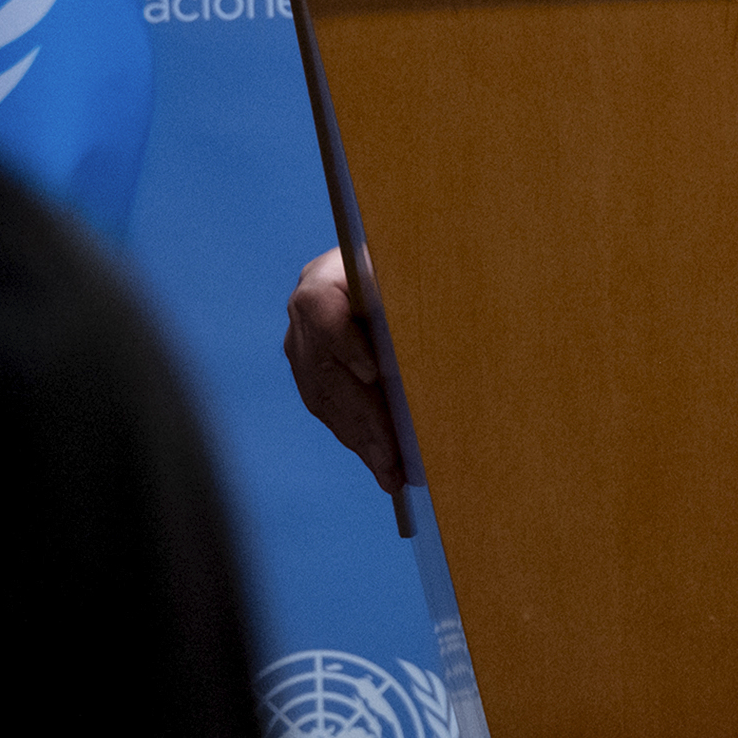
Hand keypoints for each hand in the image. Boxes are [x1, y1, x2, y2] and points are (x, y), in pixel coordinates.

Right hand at [284, 246, 399, 494]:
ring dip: (360, 438)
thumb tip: (434, 320)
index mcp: (325, 276)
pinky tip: (382, 465)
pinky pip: (330, 411)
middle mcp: (305, 313)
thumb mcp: (415, 269)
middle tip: (392, 454)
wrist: (395, 267)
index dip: (344, 343)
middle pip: (325, 367)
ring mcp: (303, 346)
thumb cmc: (416, 266)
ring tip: (392, 471)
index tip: (374, 374)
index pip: (321, 307)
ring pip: (325, 399)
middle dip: (362, 415)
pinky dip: (357, 439)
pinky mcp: (312, 372)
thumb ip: (412, 290)